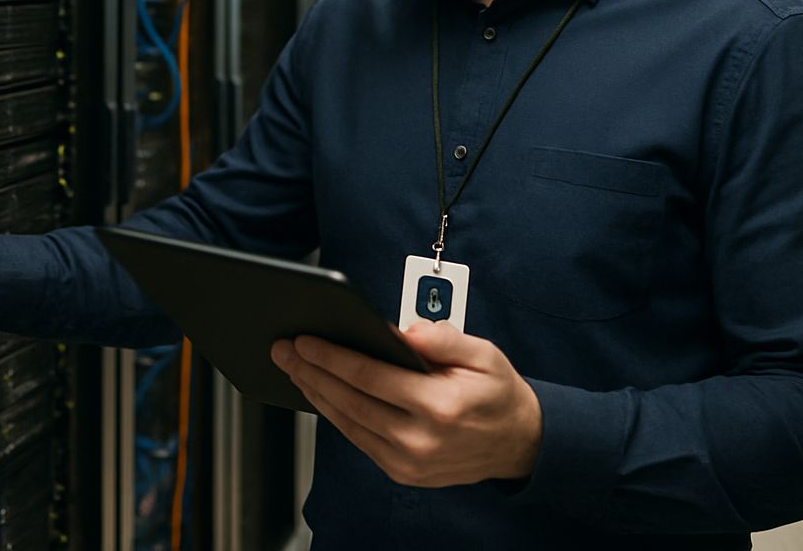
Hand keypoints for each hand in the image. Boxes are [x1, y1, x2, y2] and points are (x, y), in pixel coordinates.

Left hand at [270, 319, 541, 487]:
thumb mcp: (483, 353)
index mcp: (439, 406)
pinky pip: (359, 440)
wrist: (519, 444)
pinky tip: (320, 394)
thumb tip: (402, 330)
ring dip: (316, 394)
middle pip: (350, 401)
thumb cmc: (498, 394)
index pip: (370, 377)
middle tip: (284, 350)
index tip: (305, 341)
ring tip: (294, 368)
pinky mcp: (403, 472)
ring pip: (348, 424)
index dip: (332, 357)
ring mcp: (409, 462)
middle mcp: (420, 439)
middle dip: (311, 373)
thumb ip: (441, 338)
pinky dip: (335, 416)